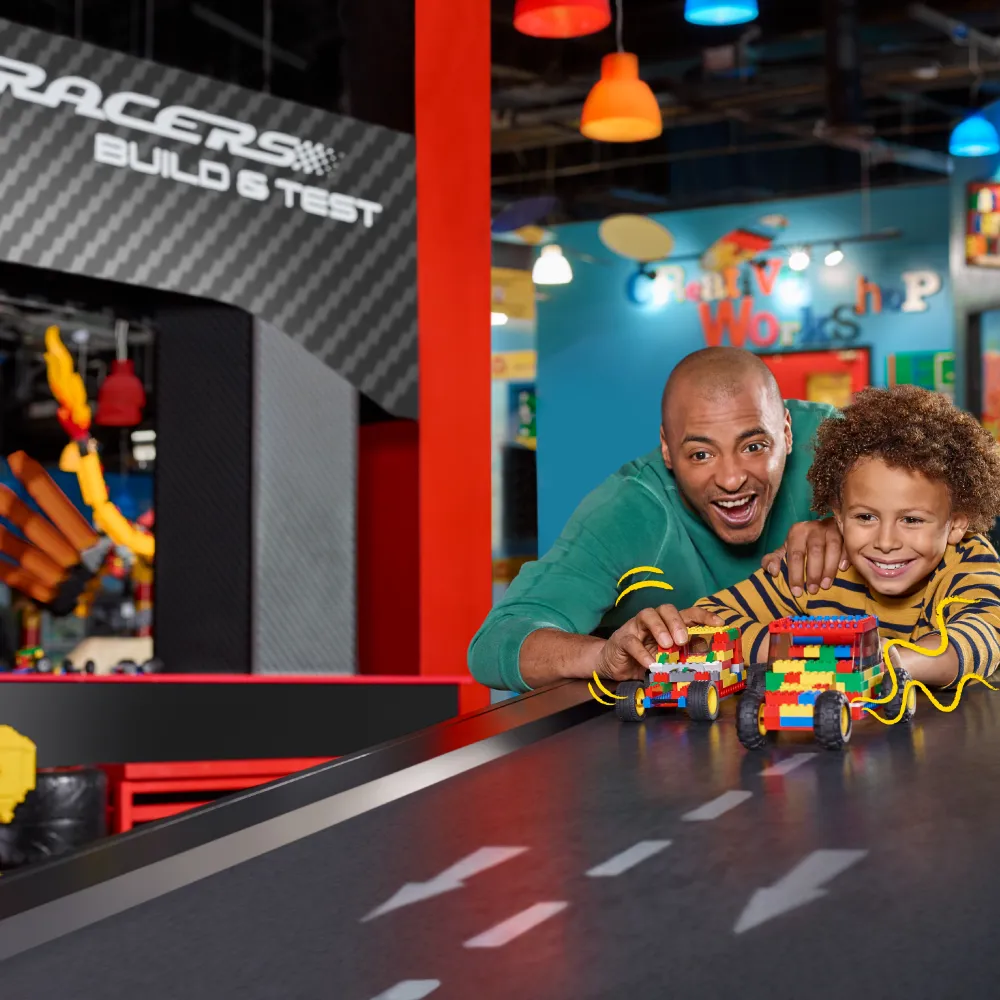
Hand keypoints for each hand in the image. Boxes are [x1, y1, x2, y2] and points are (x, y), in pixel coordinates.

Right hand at [595, 605, 723, 680]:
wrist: (616, 666)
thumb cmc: (646, 659)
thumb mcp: (669, 659)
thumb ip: (685, 655)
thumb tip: (707, 652)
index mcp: (668, 624)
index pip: (688, 614)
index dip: (704, 615)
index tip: (719, 623)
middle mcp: (653, 621)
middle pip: (666, 609)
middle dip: (677, 622)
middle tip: (683, 640)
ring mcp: (636, 628)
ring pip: (648, 615)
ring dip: (660, 629)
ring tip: (667, 645)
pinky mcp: (622, 639)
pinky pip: (632, 641)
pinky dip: (642, 652)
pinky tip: (650, 663)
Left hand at [761, 517, 846, 596]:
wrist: (821, 531)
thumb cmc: (800, 545)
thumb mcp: (784, 551)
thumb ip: (773, 560)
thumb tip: (773, 571)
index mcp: (797, 531)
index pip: (795, 554)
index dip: (795, 574)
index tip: (797, 591)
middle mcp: (814, 527)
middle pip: (814, 550)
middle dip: (813, 573)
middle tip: (813, 590)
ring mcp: (831, 527)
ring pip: (832, 547)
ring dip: (829, 568)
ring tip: (826, 585)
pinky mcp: (845, 530)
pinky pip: (847, 543)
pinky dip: (845, 556)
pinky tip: (843, 569)